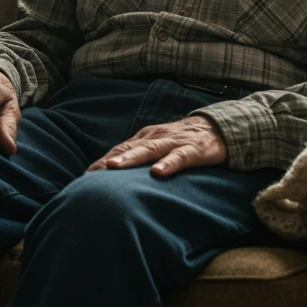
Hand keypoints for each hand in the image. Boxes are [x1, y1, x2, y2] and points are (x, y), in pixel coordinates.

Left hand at [85, 116, 226, 178]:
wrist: (221, 128)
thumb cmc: (184, 141)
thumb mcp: (160, 147)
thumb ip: (141, 158)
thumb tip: (116, 178)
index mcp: (146, 137)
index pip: (120, 150)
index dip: (102, 162)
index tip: (85, 176)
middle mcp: (156, 137)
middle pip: (129, 148)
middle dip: (109, 160)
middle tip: (91, 173)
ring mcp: (175, 142)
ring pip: (150, 150)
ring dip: (130, 158)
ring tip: (113, 167)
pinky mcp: (194, 149)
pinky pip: (180, 157)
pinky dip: (168, 164)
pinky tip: (157, 172)